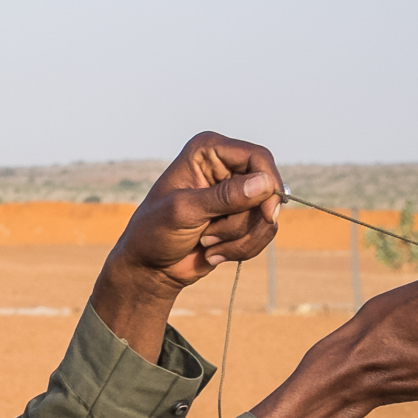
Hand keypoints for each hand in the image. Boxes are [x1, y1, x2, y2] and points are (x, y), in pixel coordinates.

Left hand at [90, 132, 282, 360]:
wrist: (149, 266)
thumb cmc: (154, 232)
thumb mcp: (184, 212)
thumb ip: (224, 197)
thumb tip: (265, 183)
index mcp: (208, 151)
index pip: (258, 157)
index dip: (268, 184)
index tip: (266, 214)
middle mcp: (226, 166)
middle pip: (268, 189)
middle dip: (243, 222)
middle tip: (208, 236)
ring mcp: (236, 194)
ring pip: (267, 215)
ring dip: (239, 239)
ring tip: (206, 243)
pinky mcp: (242, 219)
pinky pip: (264, 232)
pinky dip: (242, 249)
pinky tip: (213, 253)